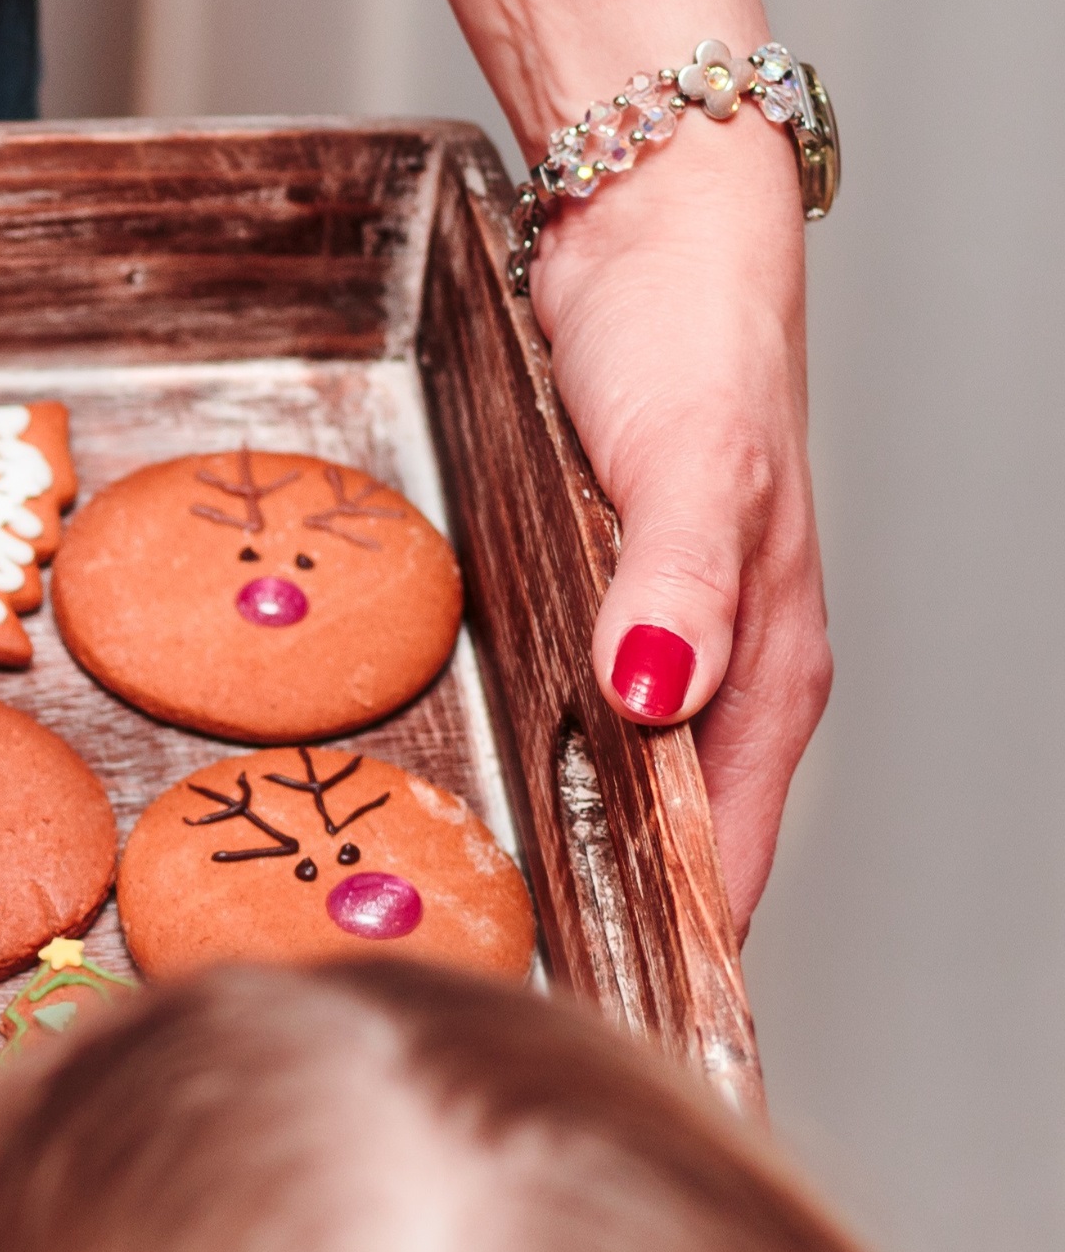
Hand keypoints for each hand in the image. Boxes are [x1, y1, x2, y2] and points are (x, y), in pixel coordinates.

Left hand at [523, 110, 824, 926]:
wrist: (650, 229)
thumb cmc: (690, 338)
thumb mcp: (690, 466)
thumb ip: (675, 585)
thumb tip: (655, 693)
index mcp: (769, 666)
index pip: (727, 853)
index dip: (671, 944)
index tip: (603, 1022)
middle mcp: (724, 667)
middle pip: (674, 836)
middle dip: (612, 925)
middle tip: (518, 1006)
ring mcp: (661, 634)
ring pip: (623, 777)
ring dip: (571, 850)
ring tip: (490, 942)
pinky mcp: (599, 593)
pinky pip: (577, 709)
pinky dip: (540, 763)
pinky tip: (482, 798)